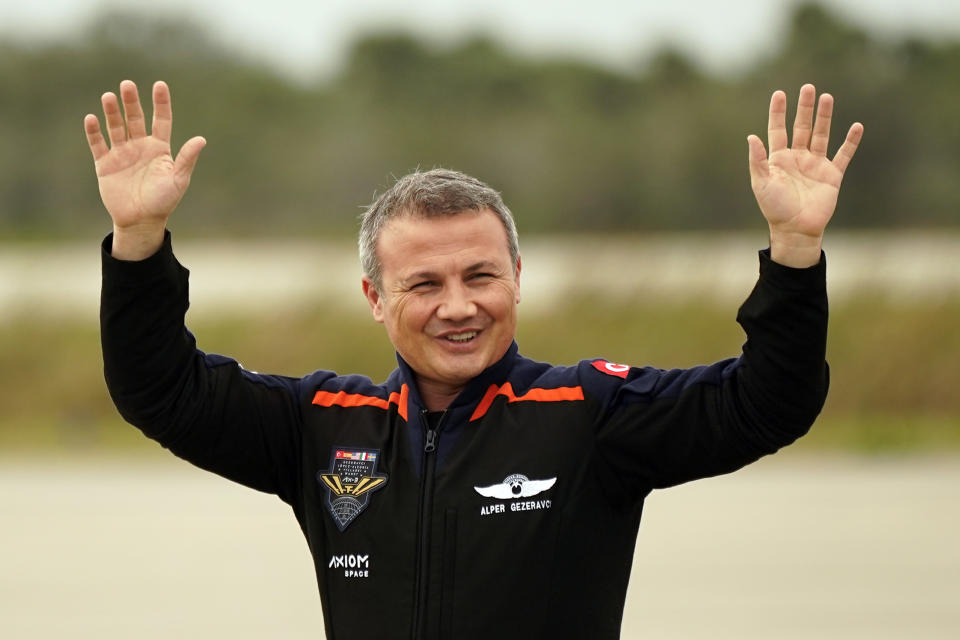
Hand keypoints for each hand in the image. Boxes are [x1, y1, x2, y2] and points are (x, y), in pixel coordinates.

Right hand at [84, 80, 205, 259]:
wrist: (141, 221)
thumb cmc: (163, 201)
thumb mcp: (179, 180)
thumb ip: (187, 159)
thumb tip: (201, 139)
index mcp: (160, 148)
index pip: (161, 120)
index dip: (161, 103)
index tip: (160, 85)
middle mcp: (140, 146)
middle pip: (136, 118)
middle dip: (131, 102)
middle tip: (127, 85)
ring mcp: (122, 153)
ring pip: (116, 127)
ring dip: (113, 112)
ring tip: (109, 96)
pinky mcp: (105, 164)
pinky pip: (98, 144)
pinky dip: (94, 132)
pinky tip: (92, 118)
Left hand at [747, 84, 862, 267]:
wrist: (795, 229)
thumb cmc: (774, 208)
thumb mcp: (762, 183)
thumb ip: (758, 161)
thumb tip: (751, 137)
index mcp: (779, 159)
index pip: (778, 130)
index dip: (778, 113)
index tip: (779, 93)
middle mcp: (798, 158)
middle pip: (801, 127)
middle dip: (804, 108)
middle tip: (808, 87)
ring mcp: (815, 165)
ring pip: (822, 135)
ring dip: (825, 117)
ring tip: (827, 97)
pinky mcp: (832, 175)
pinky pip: (843, 155)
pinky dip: (850, 141)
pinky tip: (857, 127)